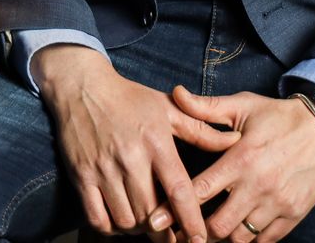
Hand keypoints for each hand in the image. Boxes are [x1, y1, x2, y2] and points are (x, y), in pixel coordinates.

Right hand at [35, 46, 239, 242]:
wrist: (82, 86)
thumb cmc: (130, 98)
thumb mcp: (168, 107)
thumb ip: (201, 130)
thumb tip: (234, 141)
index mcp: (156, 142)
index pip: (178, 189)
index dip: (191, 219)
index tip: (198, 239)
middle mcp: (130, 158)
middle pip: (151, 212)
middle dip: (165, 231)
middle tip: (172, 235)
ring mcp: (103, 169)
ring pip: (126, 219)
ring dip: (138, 229)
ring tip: (146, 223)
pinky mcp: (81, 175)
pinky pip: (97, 217)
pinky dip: (110, 227)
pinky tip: (120, 220)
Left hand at [152, 85, 314, 242]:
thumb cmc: (279, 116)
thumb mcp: (243, 106)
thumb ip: (206, 107)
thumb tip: (175, 93)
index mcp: (242, 158)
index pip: (201, 191)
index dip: (175, 208)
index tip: (158, 220)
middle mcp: (259, 184)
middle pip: (217, 225)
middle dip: (199, 228)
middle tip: (189, 225)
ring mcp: (278, 202)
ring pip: (240, 238)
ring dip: (224, 235)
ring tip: (215, 228)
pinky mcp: (294, 213)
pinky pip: (265, 241)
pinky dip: (250, 239)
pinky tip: (241, 229)